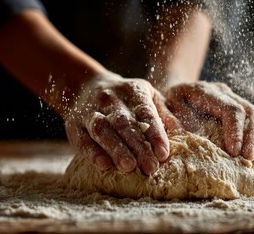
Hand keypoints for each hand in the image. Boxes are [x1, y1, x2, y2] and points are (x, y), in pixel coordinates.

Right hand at [65, 72, 179, 174]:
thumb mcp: (147, 97)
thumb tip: (179, 130)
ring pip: (103, 129)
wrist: (86, 85)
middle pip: (125, 123)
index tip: (163, 153)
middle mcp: (111, 98)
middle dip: (138, 147)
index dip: (155, 133)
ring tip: (129, 168)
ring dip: (116, 149)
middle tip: (150, 168)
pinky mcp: (74, 123)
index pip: (146, 112)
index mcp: (134, 91)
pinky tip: (104, 165)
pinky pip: (82, 138)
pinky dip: (92, 152)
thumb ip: (163, 112)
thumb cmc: (127, 98)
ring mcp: (90, 109)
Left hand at [165, 81, 253, 160]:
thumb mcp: (165, 108)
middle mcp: (224, 92)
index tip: (235, 152)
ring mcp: (234, 99)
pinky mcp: (239, 108)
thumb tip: (190, 134)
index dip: (236, 131)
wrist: (174, 91)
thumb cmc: (167, 103)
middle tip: (251, 158)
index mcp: (206, 91)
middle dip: (253, 136)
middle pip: (250, 111)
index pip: (231, 109)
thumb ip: (176, 119)